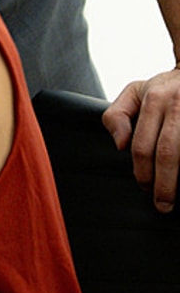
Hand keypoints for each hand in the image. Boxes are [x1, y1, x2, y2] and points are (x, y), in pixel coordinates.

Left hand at [102, 67, 179, 210]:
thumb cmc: (165, 88)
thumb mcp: (135, 92)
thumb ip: (118, 115)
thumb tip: (120, 145)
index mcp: (155, 100)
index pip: (143, 144)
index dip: (142, 170)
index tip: (144, 187)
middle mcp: (178, 106)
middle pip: (168, 153)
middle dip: (164, 184)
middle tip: (162, 204)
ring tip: (179, 199)